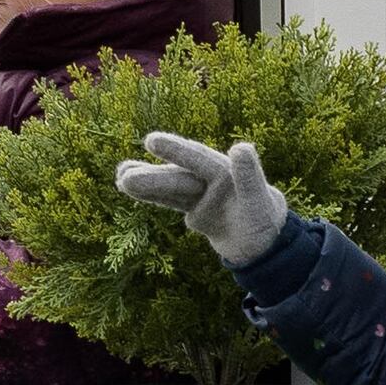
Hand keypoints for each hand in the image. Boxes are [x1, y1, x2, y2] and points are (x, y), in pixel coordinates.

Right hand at [116, 131, 288, 266]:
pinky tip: (125, 184)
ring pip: (169, 187)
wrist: (266, 243)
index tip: (151, 141)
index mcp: (225, 171)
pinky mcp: (193, 210)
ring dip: (145, 183)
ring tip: (120, 178)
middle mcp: (210, 179)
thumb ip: (249, 175)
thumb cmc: (266, 219)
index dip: (175, 151)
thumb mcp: (259, 200)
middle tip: (124, 174)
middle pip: (177, 177)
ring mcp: (200, 194)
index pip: (197, 159)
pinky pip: (169, 200)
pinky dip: (150, 195)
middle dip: (151, 176)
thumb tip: (242, 147)